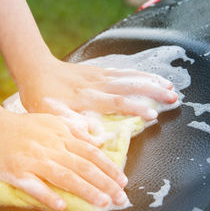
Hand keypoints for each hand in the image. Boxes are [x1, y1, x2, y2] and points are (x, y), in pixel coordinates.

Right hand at [0, 109, 128, 210]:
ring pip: (64, 176)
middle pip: (83, 166)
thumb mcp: (50, 121)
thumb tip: (97, 142)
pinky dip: (49, 195)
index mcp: (60, 135)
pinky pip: (35, 186)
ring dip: (85, 190)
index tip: (122, 180)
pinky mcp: (17, 172)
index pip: (90, 153)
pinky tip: (62, 206)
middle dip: (105, 183)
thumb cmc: (20, 126)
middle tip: (120, 197)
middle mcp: (51, 147)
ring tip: (102, 202)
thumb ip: (74, 131)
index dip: (108, 167)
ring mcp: (34, 160)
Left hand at [17, 58, 177, 145]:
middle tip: (174, 98)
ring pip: (129, 76)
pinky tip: (152, 77)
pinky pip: (123, 71)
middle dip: (153, 91)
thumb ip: (72, 127)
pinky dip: (140, 73)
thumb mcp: (50, 116)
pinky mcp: (98, 70)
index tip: (153, 115)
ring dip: (151, 80)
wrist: (35, 70)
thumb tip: (96, 141)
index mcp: (85, 98)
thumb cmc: (41, 97)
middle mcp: (96, 85)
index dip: (135, 108)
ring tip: (170, 87)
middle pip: (129, 86)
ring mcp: (98, 75)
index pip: (116, 102)